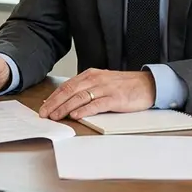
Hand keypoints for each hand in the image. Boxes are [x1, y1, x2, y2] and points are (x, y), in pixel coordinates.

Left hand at [38, 68, 155, 120]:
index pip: (67, 86)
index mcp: (91, 75)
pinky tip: (76, 115)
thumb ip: (86, 89)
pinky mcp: (115, 98)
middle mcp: (96, 80)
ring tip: (55, 116)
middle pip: (70, 91)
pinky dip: (85, 110)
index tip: (43, 107)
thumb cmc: (124, 86)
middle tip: (44, 114)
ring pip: (80, 98)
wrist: (148, 84)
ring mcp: (105, 88)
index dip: (53, 97)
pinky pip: (97, 104)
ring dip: (65, 108)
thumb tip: (67, 101)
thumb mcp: (102, 83)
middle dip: (54, 103)